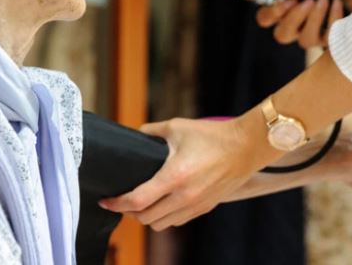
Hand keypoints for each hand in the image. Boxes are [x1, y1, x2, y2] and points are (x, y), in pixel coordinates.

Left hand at [99, 115, 276, 230]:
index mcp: (174, 176)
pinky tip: (162, 203)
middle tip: (121, 199)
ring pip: (161, 225)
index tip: (105, 200)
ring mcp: (196, 205)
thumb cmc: (212, 136)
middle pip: (145, 218)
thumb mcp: (177, 127)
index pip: (137, 200)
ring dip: (146, 217)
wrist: (246, 147)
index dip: (116, 203)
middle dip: (128, 211)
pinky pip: (177, 221)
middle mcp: (184, 196)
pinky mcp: (205, 208)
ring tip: (140, 203)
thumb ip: (151, 132)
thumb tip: (135, 135)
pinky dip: (165, 217)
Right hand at [257, 0, 343, 47]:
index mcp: (292, 8)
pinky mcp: (335, 44)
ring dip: (313, 17)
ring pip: (303, 40)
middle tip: (303, 2)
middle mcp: (302, 25)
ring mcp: (319, 37)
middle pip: (281, 36)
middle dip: (291, 18)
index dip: (270, 14)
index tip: (285, 1)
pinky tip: (338, 4)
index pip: (267, 19)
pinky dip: (330, 18)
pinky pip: (325, 39)